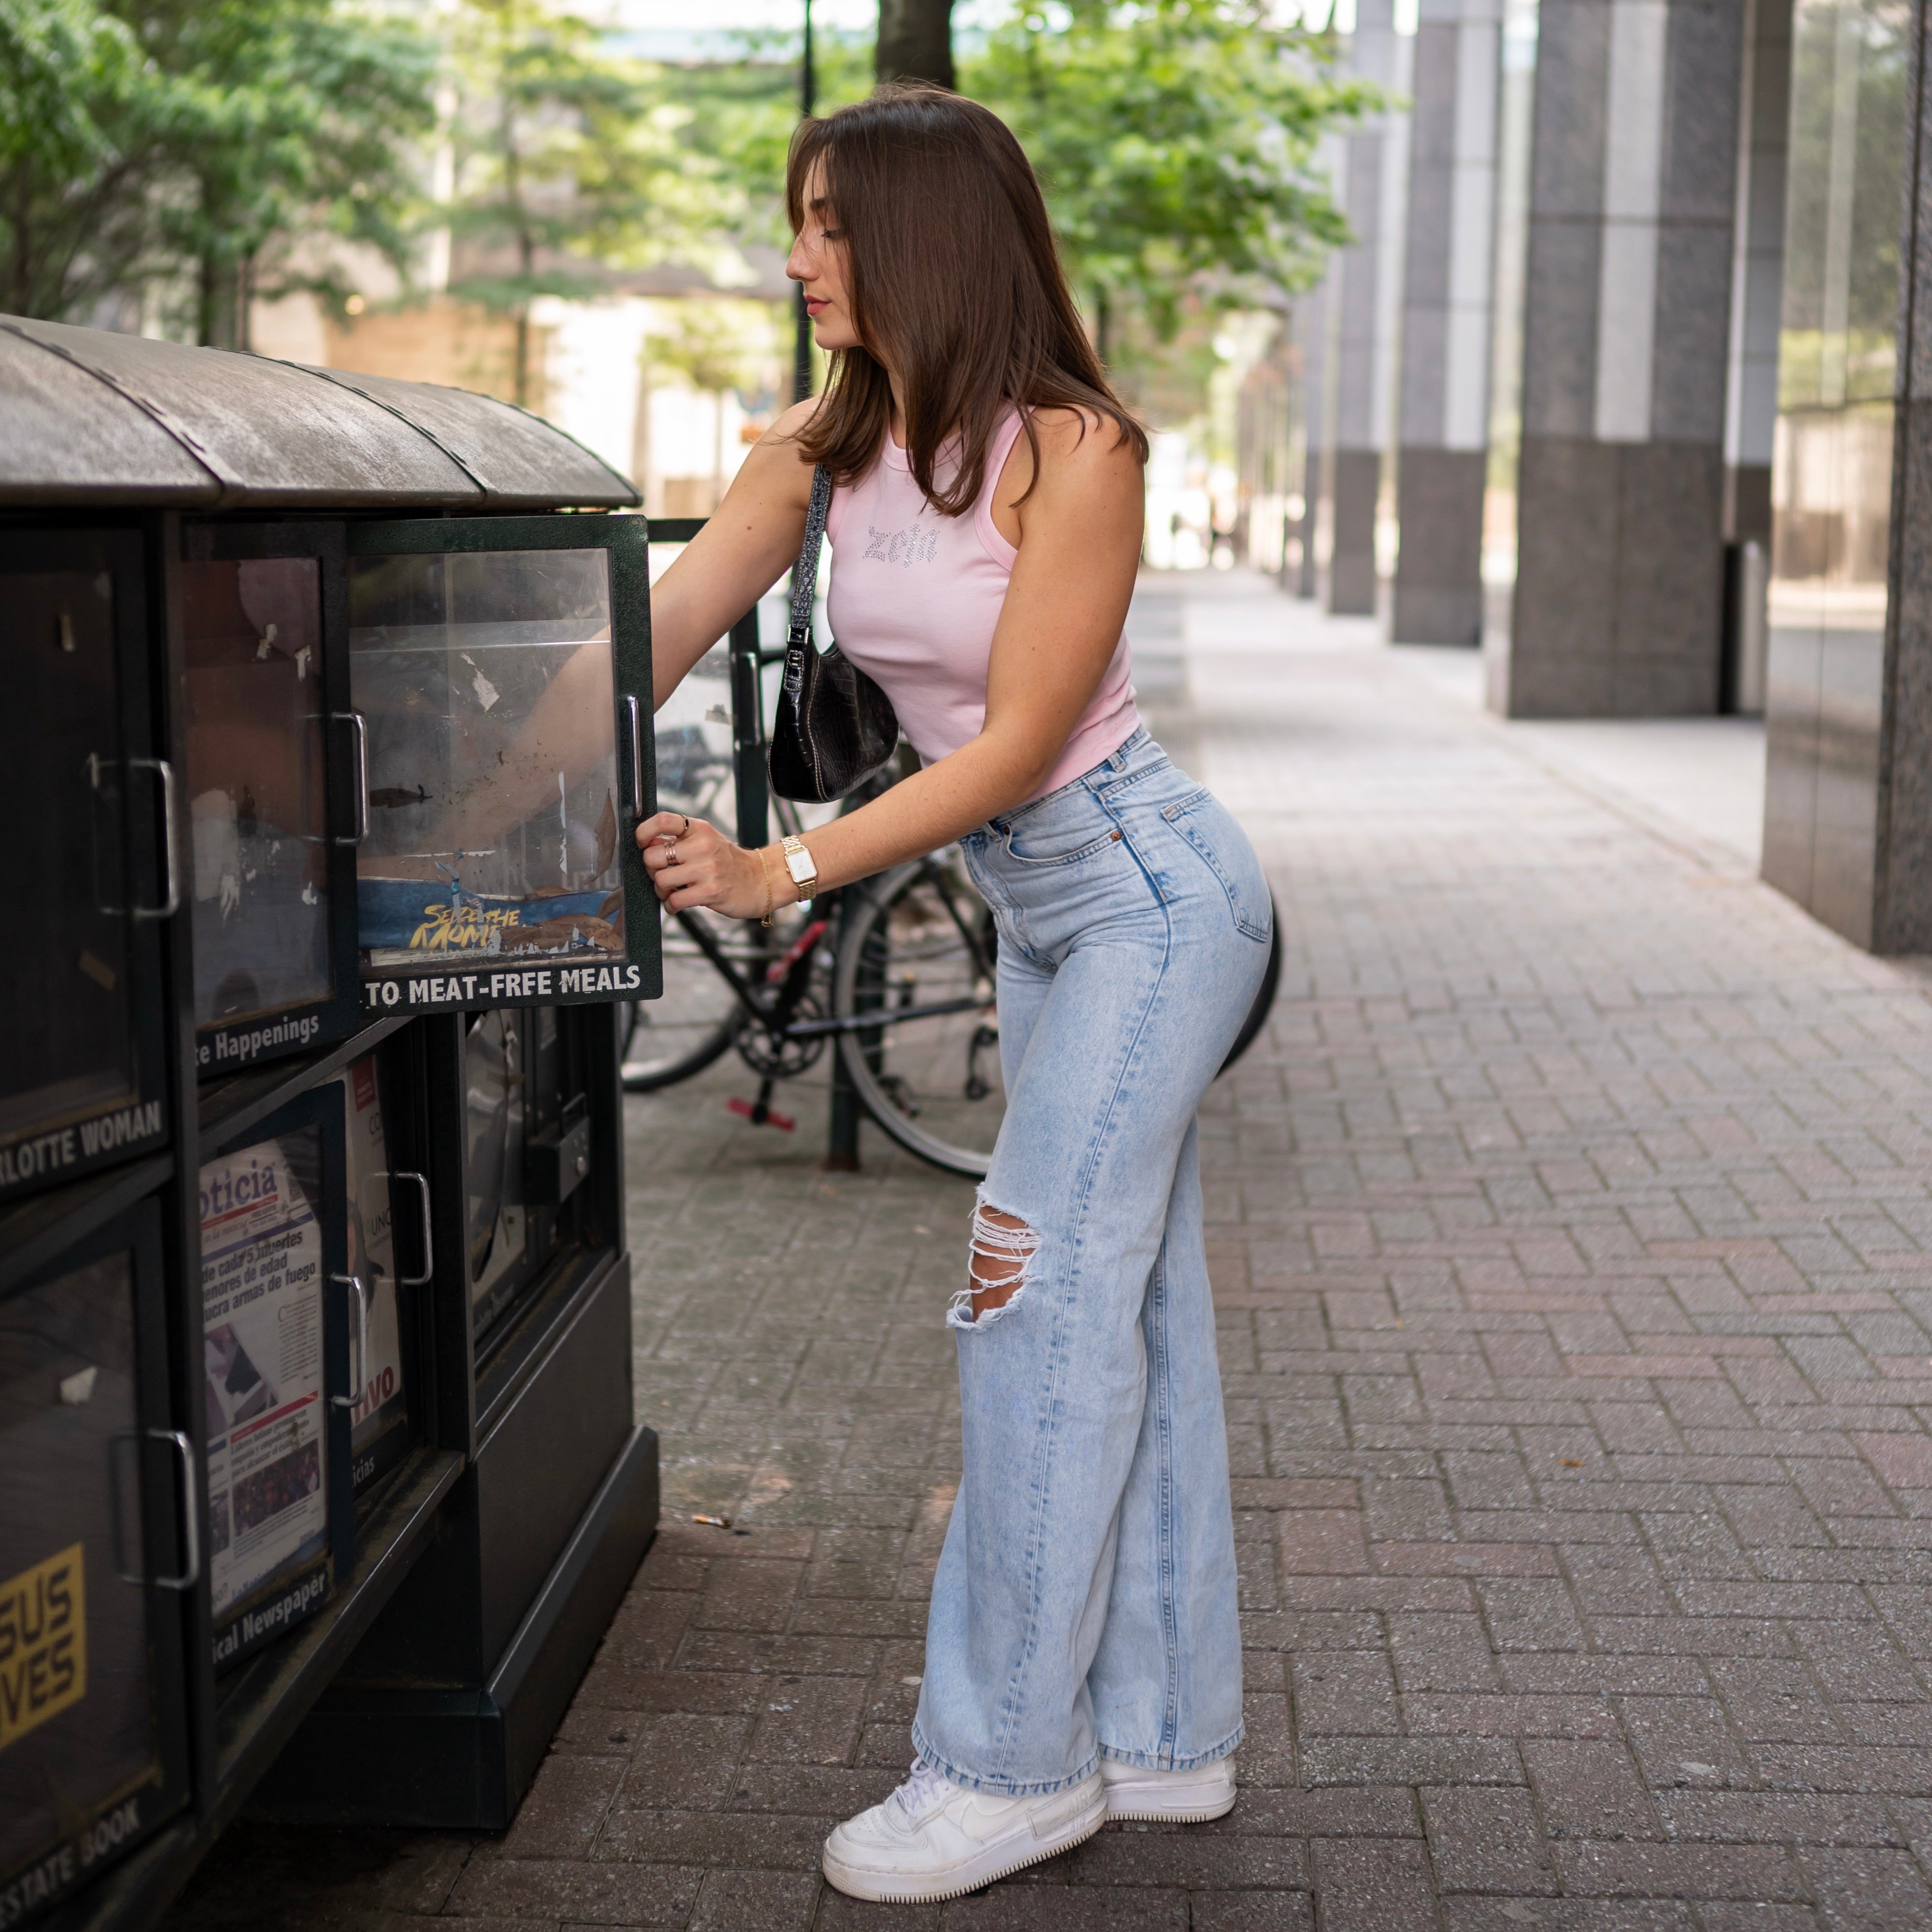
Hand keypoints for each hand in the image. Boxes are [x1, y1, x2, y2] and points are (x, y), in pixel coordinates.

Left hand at [637, 811, 776, 919]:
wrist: (760, 881)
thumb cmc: (729, 862)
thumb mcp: (707, 841)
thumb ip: (679, 840)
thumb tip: (646, 845)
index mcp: (699, 829)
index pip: (662, 820)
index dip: (643, 832)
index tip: (642, 843)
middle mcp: (703, 846)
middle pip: (652, 856)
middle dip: (651, 869)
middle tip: (663, 874)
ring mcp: (707, 869)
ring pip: (660, 880)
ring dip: (661, 890)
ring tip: (672, 890)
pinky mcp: (710, 892)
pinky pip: (674, 901)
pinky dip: (670, 905)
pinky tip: (677, 903)